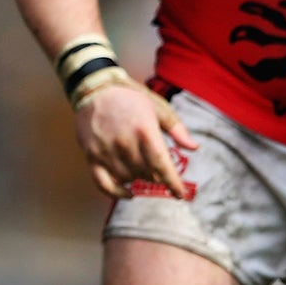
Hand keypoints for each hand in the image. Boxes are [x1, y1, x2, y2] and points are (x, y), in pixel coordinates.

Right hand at [72, 80, 196, 198]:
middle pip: (146, 174)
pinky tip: (128, 193)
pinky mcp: (91, 156)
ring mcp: (106, 151)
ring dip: (138, 178)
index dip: (173, 183)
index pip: (161, 165)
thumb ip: (177, 129)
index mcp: (144, 130)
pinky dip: (116, 193)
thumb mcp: (158, 108)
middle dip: (156, 175)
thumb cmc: (130, 98)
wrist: (95, 89)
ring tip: (140, 167)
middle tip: (156, 167)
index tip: (180, 195)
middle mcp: (125, 143)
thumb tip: (194, 148)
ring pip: (128, 179)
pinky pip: (103, 184)